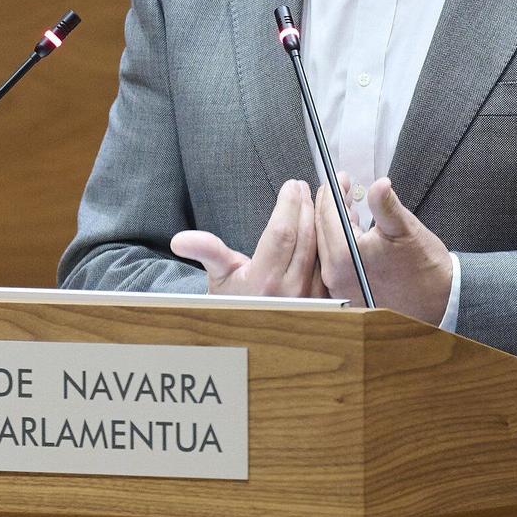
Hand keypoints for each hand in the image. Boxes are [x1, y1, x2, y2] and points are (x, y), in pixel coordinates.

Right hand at [170, 180, 321, 297]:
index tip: (291, 185)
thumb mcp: (217, 274)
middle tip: (306, 186)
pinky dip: (335, 238)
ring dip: (326, 219)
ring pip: (324, 248)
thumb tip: (180, 240)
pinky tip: (336, 220)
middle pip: (306, 237)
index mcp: (264, 281)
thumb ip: (206, 251)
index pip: (281, 233)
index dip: (288, 205)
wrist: (251, 331)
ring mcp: (312, 295)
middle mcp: (291, 290)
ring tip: (324, 195)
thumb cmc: (233, 298)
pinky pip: (333, 262)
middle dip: (307, 206)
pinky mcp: (326, 298)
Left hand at [313, 173, 454, 322]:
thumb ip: (385, 205)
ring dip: (334, 222)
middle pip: (321, 229)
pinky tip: (352, 229)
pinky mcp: (346, 291)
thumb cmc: (424, 268)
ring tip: (348, 204)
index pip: (328, 214)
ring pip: (325, 244)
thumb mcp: (404, 229)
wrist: (439, 301)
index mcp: (345, 257)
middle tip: (341, 186)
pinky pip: (332, 260)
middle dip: (330, 204)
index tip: (340, 178)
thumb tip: (379, 184)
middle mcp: (335, 275)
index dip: (333, 191)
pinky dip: (338, 240)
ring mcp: (339, 286)